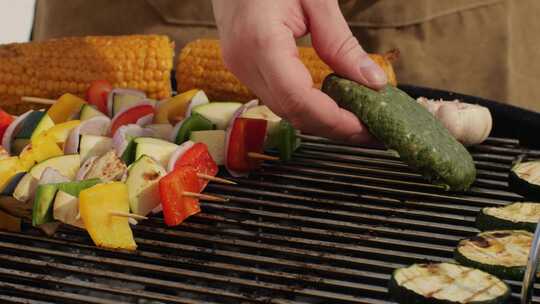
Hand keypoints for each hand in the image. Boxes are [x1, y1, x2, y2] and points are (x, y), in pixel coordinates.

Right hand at [212, 0, 386, 142]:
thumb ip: (341, 44)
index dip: (333, 121)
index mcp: (260, 41)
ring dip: (320, 120)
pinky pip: (277, 97)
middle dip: (332, 128)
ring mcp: (239, 66)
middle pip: (291, 113)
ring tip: (355, 118)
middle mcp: (244, 61)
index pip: (298, 99)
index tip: (365, 127)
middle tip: (369, 129)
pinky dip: (306, 106)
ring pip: (284, 110)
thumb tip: (371, 82)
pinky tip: (330, 103)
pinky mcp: (244, 66)